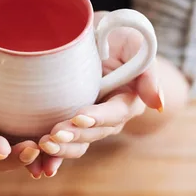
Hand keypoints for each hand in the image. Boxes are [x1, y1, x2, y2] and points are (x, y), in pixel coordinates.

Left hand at [37, 12, 163, 176]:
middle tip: (54, 135)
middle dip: (75, 135)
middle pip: (95, 132)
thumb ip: (146, 69)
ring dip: (62, 149)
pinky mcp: (70, 125)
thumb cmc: (116, 34)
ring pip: (79, 143)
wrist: (92, 36)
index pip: (116, 112)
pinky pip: (63, 144)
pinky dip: (51, 156)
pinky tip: (37, 162)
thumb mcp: (134, 40)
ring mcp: (89, 123)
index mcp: (128, 99)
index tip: (80, 117)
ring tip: (44, 146)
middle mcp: (109, 117)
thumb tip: (158, 105)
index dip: (99, 117)